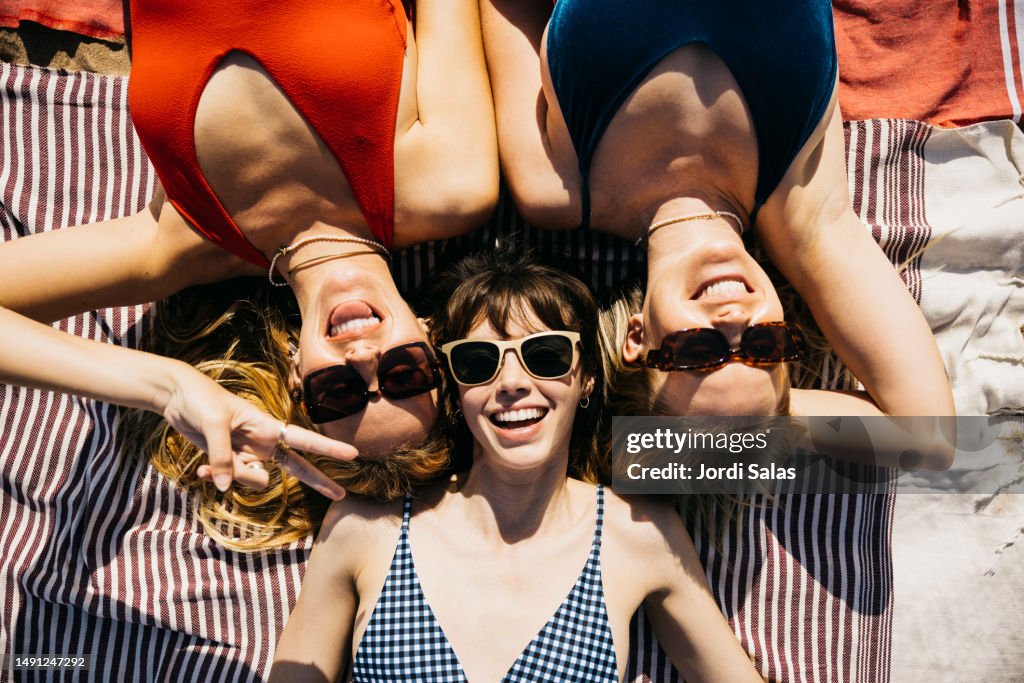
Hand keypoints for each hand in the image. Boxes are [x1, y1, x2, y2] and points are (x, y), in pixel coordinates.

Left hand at [161, 366, 355, 498]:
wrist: (176, 396)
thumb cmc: (201, 400)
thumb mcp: (212, 425)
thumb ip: (222, 457)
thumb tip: (226, 487)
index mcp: (267, 426)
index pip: (304, 439)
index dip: (328, 449)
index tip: (352, 454)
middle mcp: (263, 442)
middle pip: (297, 466)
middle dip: (318, 480)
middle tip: (341, 495)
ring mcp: (247, 453)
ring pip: (254, 479)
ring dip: (235, 476)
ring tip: (210, 463)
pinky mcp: (229, 460)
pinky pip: (231, 479)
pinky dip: (216, 477)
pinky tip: (201, 469)